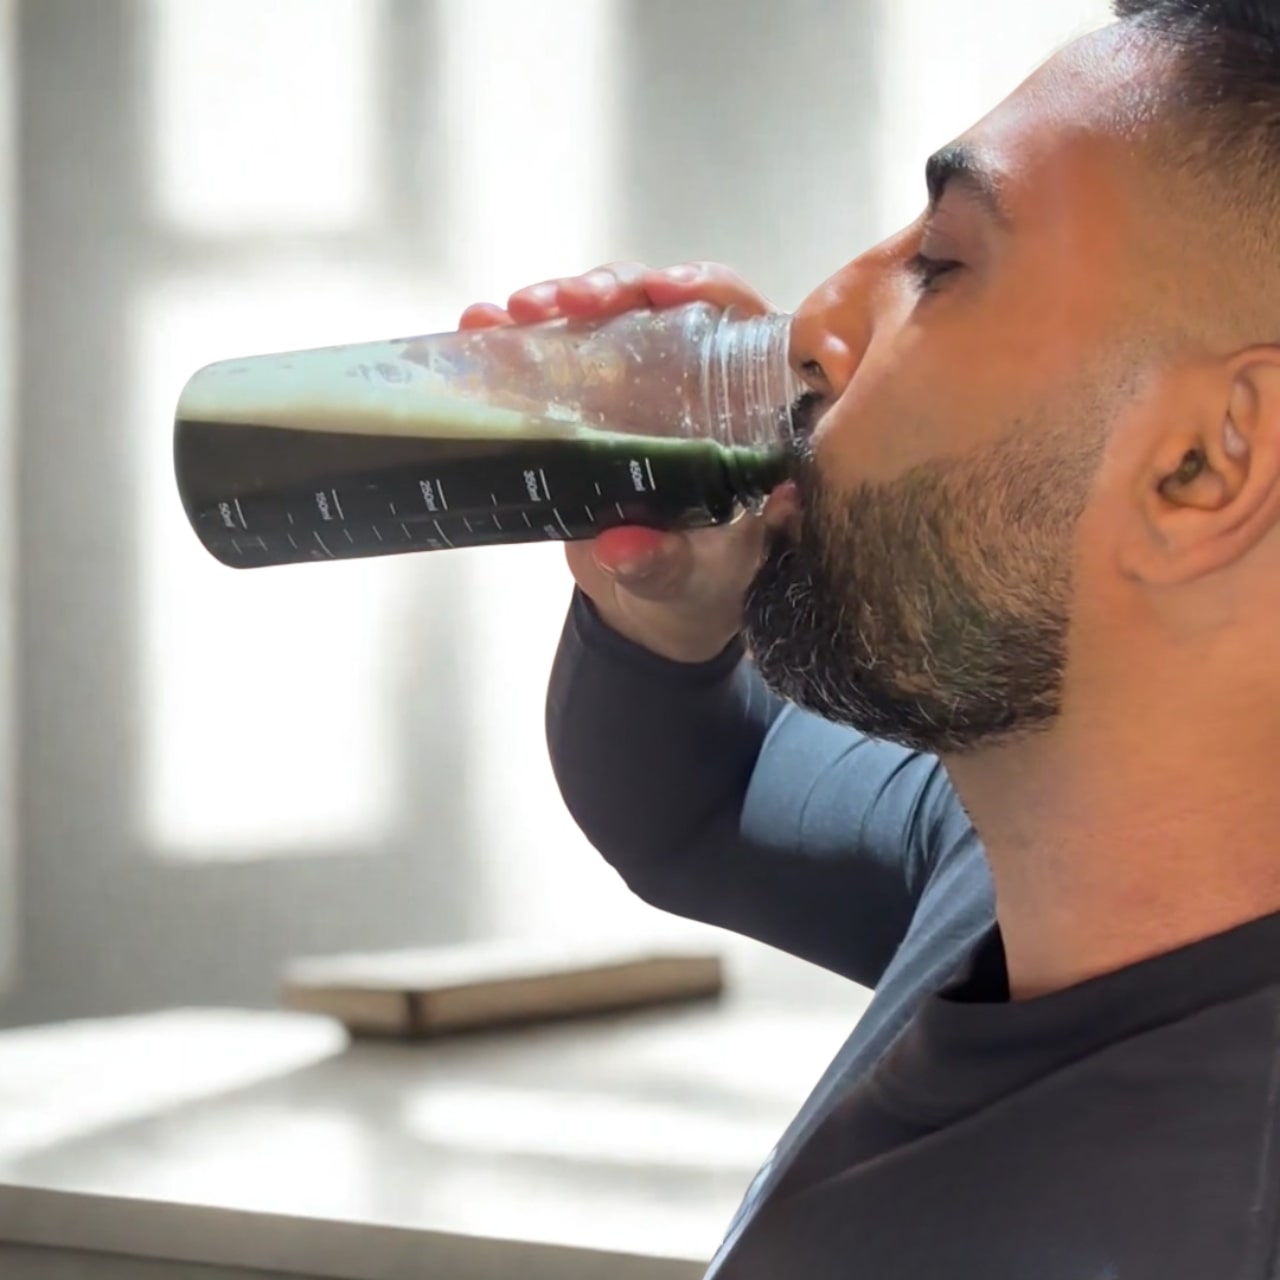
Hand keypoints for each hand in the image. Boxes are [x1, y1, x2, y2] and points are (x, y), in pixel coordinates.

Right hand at [459, 262, 789, 662]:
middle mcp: (691, 385)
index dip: (706, 290)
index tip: (664, 291)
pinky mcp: (583, 406)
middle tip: (570, 303)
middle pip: (660, 305)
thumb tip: (625, 548)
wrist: (654, 609)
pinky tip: (480, 328)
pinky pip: (552, 356)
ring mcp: (633, 390)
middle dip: (613, 288)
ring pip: (602, 318)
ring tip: (513, 313)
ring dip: (557, 303)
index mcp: (741, 411)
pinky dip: (514, 338)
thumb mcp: (692, 577)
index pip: (740, 324)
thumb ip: (666, 563)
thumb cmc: (701, 584)